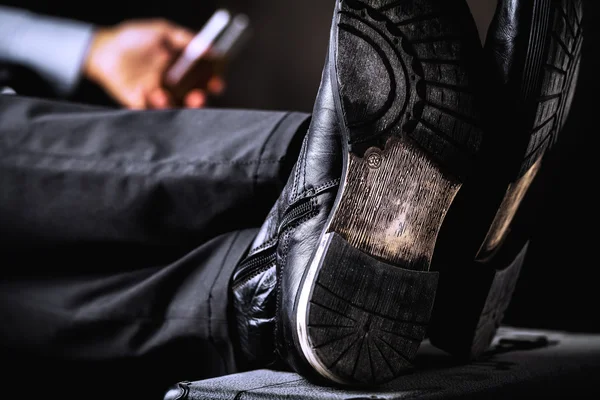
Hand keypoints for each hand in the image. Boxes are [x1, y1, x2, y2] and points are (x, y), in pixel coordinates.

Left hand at [83, 19, 224, 108]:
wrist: (102, 49)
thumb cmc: (132, 38)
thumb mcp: (161, 31)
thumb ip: (184, 38)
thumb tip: (209, 48)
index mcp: (181, 69)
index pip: (203, 80)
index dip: (213, 83)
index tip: (216, 83)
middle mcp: (172, 85)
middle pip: (193, 99)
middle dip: (198, 101)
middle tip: (198, 97)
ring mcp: (157, 96)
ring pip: (175, 108)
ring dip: (174, 105)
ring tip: (162, 94)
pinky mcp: (141, 105)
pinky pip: (152, 112)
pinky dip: (154, 108)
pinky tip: (149, 95)